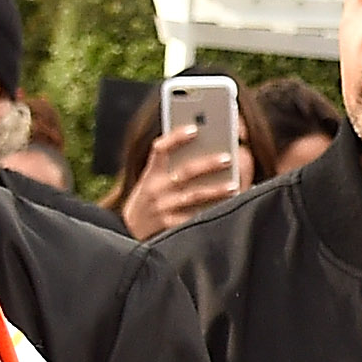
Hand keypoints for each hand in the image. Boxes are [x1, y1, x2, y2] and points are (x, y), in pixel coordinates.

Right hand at [123, 126, 239, 239]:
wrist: (128, 232)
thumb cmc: (148, 201)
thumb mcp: (150, 181)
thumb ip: (168, 168)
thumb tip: (202, 152)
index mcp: (151, 173)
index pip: (161, 149)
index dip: (176, 137)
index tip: (194, 129)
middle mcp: (155, 188)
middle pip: (185, 172)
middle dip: (207, 164)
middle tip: (228, 158)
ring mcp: (162, 207)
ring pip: (193, 196)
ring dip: (215, 190)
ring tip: (233, 186)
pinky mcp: (168, 226)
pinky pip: (192, 218)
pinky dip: (209, 212)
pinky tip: (225, 208)